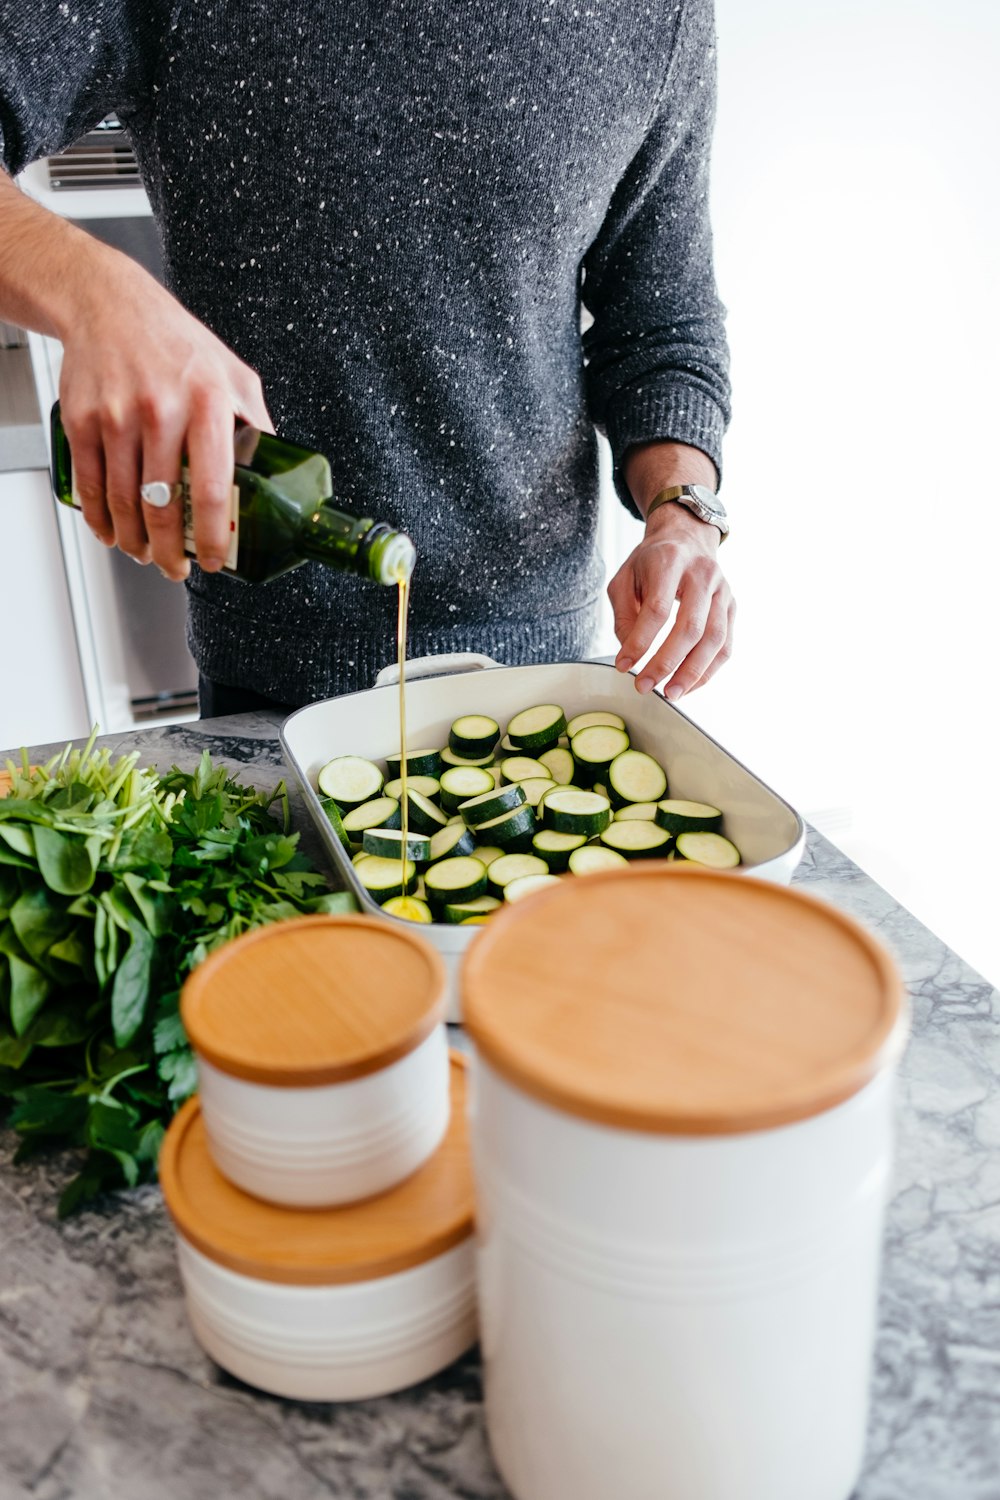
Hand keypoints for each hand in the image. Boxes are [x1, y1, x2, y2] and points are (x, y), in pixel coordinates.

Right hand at [57, 251, 271, 579]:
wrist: (109, 304)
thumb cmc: (177, 343)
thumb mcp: (234, 375)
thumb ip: (256, 424)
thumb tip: (278, 475)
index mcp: (209, 402)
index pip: (214, 486)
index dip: (215, 535)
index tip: (217, 559)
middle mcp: (162, 408)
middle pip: (163, 505)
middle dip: (170, 551)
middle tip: (176, 568)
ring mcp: (117, 415)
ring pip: (124, 502)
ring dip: (134, 540)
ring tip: (146, 553)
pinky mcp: (82, 418)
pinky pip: (90, 483)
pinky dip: (99, 518)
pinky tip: (111, 530)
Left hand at [608, 502, 734, 698]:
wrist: (687, 538)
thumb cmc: (651, 562)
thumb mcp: (624, 579)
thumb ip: (623, 615)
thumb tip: (630, 654)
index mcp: (670, 562)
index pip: (658, 608)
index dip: (640, 641)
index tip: (623, 665)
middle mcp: (702, 574)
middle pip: (690, 626)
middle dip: (666, 662)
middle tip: (645, 686)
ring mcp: (722, 591)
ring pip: (714, 639)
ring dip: (692, 672)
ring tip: (671, 693)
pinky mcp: (732, 607)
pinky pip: (725, 645)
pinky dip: (708, 670)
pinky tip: (689, 684)